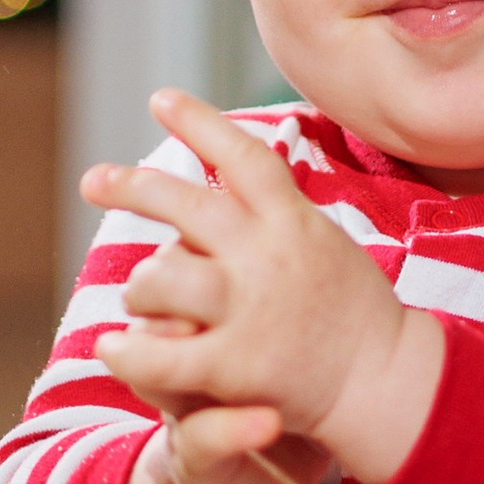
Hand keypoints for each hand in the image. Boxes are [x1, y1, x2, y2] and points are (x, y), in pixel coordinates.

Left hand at [83, 89, 444, 483]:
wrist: (391, 384)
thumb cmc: (357, 315)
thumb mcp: (328, 242)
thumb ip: (281, 211)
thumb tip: (238, 167)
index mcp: (294, 221)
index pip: (242, 155)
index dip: (198, 121)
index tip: (161, 99)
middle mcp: (268, 256)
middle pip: (186, 204)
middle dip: (133, 185)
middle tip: (93, 180)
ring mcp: (251, 310)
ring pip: (160, 276)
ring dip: (140, 283)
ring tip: (137, 293)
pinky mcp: (237, 366)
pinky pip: (160, 355)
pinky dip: (128, 351)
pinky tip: (111, 348)